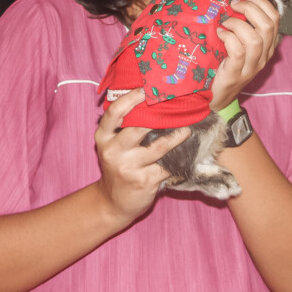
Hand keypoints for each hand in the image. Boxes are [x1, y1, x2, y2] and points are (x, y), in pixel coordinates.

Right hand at [94, 89, 188, 225]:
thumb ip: (123, 126)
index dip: (130, 98)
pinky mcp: (144, 181)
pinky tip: (187, 151)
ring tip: (187, 128)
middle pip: (138, 127)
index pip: (114, 113)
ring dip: (177, 136)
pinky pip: (166, 165)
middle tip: (176, 104)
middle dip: (159, 115)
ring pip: (159, 146)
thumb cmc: (117, 166)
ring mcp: (129, 167)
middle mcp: (113, 151)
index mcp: (103, 138)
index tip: (145, 89)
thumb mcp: (112, 145)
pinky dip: (178, 158)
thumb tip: (148, 100)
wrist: (113, 203)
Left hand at [210, 0, 280, 110]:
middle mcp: (263, 56)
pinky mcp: (235, 74)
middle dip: (250, 8)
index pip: (275, 18)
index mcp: (267, 46)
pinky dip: (228, 38)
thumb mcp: (238, 44)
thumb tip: (235, 0)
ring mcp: (250, 67)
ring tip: (224, 22)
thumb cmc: (224, 66)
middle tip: (233, 4)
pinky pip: (238, 51)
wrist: (215, 97)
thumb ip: (242, 26)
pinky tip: (219, 34)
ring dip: (237, 24)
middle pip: (268, 25)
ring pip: (255, 39)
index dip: (262, 2)